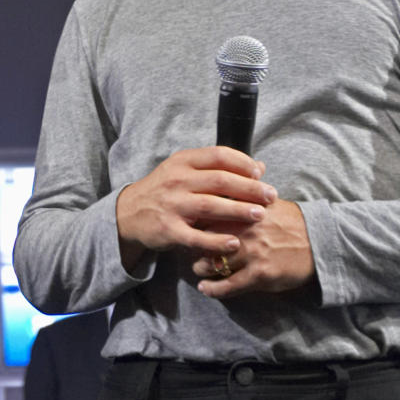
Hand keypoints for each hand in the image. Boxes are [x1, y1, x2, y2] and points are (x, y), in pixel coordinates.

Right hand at [115, 146, 276, 271]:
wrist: (128, 213)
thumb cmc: (164, 190)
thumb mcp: (184, 170)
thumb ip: (217, 167)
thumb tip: (260, 167)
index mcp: (183, 162)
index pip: (219, 156)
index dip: (243, 163)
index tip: (261, 174)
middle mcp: (177, 180)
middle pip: (220, 180)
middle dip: (250, 188)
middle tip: (271, 196)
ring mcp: (172, 205)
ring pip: (211, 206)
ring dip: (239, 210)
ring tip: (260, 215)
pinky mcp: (169, 230)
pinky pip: (197, 237)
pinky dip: (217, 241)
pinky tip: (235, 243)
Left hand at [191, 199, 314, 298]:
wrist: (320, 243)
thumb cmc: (292, 221)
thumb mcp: (268, 201)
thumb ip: (247, 190)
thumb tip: (243, 171)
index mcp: (244, 210)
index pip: (207, 214)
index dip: (195, 222)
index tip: (189, 225)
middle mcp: (244, 230)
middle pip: (205, 240)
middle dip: (194, 247)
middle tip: (191, 250)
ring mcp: (251, 253)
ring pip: (213, 264)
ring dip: (201, 269)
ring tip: (198, 269)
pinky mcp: (259, 275)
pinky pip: (228, 285)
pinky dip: (213, 289)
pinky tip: (206, 289)